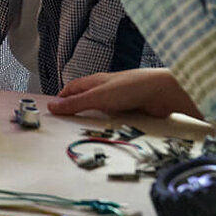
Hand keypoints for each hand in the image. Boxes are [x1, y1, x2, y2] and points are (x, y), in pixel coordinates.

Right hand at [48, 68, 202, 118]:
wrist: (162, 92)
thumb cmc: (130, 86)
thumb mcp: (96, 97)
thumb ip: (75, 103)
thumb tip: (52, 106)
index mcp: (94, 82)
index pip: (72, 89)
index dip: (62, 98)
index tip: (54, 110)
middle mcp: (106, 90)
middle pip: (86, 101)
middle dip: (77, 111)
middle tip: (67, 125)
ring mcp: (119, 100)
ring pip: (102, 112)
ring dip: (96, 121)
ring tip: (87, 134)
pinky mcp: (132, 110)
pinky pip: (117, 120)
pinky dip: (111, 126)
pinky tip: (110, 133)